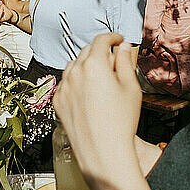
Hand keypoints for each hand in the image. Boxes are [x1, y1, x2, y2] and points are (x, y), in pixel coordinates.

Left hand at [53, 33, 144, 189]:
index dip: (112, 37)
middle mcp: (75, 73)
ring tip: (100, 79)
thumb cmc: (120, 123)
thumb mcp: (131, 87)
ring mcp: (64, 87)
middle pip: (86, 51)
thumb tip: (122, 47)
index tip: (118, 40)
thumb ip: (125, 62)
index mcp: (94, 66)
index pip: (101, 40)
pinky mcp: (58, 101)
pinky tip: (88, 93)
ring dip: (86, 65)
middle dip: (100, 52)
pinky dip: (76, 81)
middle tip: (113, 62)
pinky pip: (66, 83)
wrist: (103, 152)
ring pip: (74, 65)